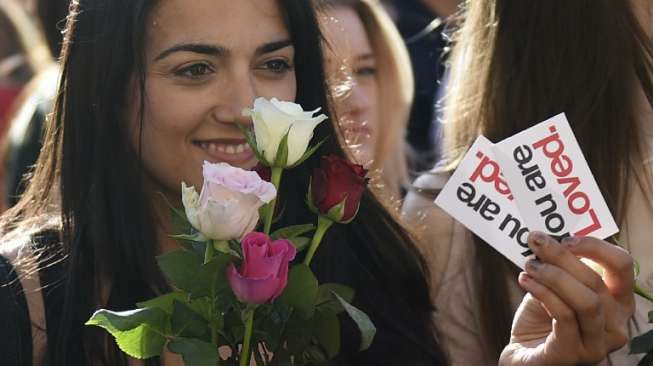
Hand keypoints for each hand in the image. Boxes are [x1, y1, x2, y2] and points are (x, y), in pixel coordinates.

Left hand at [499, 232, 634, 365]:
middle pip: (596, 280)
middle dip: (562, 256)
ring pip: (585, 301)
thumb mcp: (554, 287)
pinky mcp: (572, 355)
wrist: (523, 356)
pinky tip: (524, 281)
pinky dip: (542, 293)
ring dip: (553, 276)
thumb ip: (560, 267)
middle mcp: (615, 326)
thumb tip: (546, 239)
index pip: (622, 266)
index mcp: (617, 304)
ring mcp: (596, 345)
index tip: (565, 239)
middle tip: (536, 243)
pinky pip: (563, 316)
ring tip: (529, 266)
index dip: (596, 247)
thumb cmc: (542, 320)